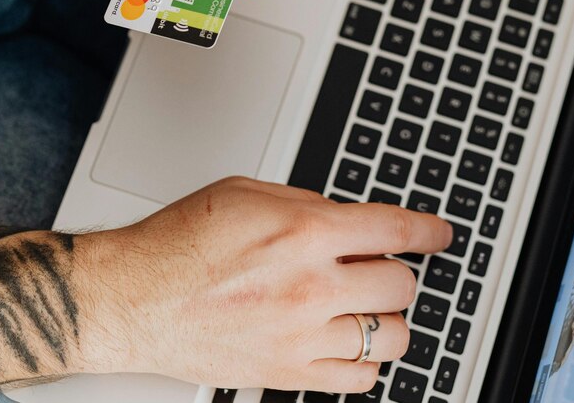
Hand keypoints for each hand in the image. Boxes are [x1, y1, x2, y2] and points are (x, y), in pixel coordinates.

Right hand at [78, 177, 452, 391]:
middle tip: (377, 267)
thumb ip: (309, 203)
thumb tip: (350, 218)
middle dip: (395, 271)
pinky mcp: (287, 373)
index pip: (396, 231)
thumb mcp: (248, 194)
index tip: (440, 234)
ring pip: (391, 337)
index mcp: (305, 232)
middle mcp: (310, 286)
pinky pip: (358, 379)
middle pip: (401, 285)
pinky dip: (364, 361)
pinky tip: (346, 343)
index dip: (429, 230)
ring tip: (368, 308)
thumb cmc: (179, 243)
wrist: (133, 297)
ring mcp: (302, 336)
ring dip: (388, 318)